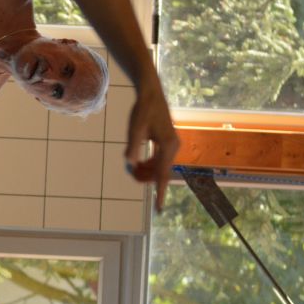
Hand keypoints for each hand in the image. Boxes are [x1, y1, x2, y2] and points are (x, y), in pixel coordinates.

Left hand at [126, 77, 179, 211]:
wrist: (151, 94)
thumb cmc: (142, 110)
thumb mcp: (135, 128)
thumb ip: (133, 146)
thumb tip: (130, 164)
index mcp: (167, 146)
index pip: (162, 175)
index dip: (160, 193)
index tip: (159, 209)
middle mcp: (173, 147)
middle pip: (160, 172)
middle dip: (146, 178)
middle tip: (130, 175)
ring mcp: (172, 145)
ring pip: (159, 167)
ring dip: (147, 171)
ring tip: (133, 167)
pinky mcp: (167, 142)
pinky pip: (159, 160)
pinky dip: (149, 163)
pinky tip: (139, 162)